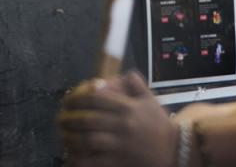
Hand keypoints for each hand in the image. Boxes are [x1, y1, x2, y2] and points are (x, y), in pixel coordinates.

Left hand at [59, 71, 176, 165]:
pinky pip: (95, 162)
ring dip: (72, 138)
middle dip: (70, 118)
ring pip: (89, 141)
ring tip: (63, 135)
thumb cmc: (158, 124)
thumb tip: (111, 76)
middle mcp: (122, 126)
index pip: (97, 99)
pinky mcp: (120, 163)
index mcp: (127, 108)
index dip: (78, 98)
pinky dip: (80, 159)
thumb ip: (134, 83)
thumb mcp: (149, 99)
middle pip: (89, 119)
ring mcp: (121, 146)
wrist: (174, 152)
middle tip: (60, 118)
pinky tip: (71, 156)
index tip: (67, 100)